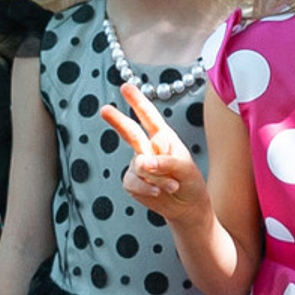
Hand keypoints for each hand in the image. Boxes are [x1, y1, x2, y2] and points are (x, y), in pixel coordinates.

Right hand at [100, 83, 212, 229]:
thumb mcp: (186, 169)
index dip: (138, 102)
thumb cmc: (190, 182)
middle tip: (104, 109)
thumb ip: (167, 162)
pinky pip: (134, 181)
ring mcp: (138, 164)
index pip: (149, 117)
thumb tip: (143, 161)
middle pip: (130, 132)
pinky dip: (149, 188)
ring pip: (141, 165)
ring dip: (159, 177)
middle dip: (117, 121)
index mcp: (164, 138)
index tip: (125, 87)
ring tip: (173, 185)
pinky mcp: (132, 182)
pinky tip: (160, 192)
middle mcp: (148, 148)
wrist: (186, 208)